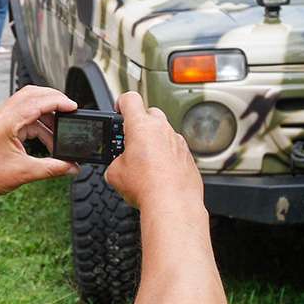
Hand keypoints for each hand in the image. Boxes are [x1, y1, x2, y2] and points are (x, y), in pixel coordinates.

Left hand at [0, 87, 79, 197]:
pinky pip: (23, 115)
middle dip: (54, 100)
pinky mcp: (0, 124)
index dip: (58, 102)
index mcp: (5, 123)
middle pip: (32, 94)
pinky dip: (38, 122)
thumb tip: (72, 167)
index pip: (36, 102)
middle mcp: (1, 115)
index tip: (73, 107)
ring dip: (46, 113)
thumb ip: (52, 168)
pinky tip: (47, 137)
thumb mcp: (24, 173)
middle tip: (70, 110)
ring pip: (28, 103)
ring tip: (60, 130)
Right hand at [104, 92, 203, 209]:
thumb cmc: (147, 187)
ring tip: (145, 163)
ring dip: (154, 142)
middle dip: (140, 125)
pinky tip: (160, 174)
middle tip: (131, 142)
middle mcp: (162, 129)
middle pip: (150, 113)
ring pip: (164, 133)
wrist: (172, 204)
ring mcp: (178, 142)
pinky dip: (167, 157)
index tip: (119, 110)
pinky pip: (175, 150)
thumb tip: (118, 167)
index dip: (121, 103)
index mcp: (141, 127)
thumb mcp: (115, 174)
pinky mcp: (188, 156)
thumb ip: (115, 162)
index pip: (130, 100)